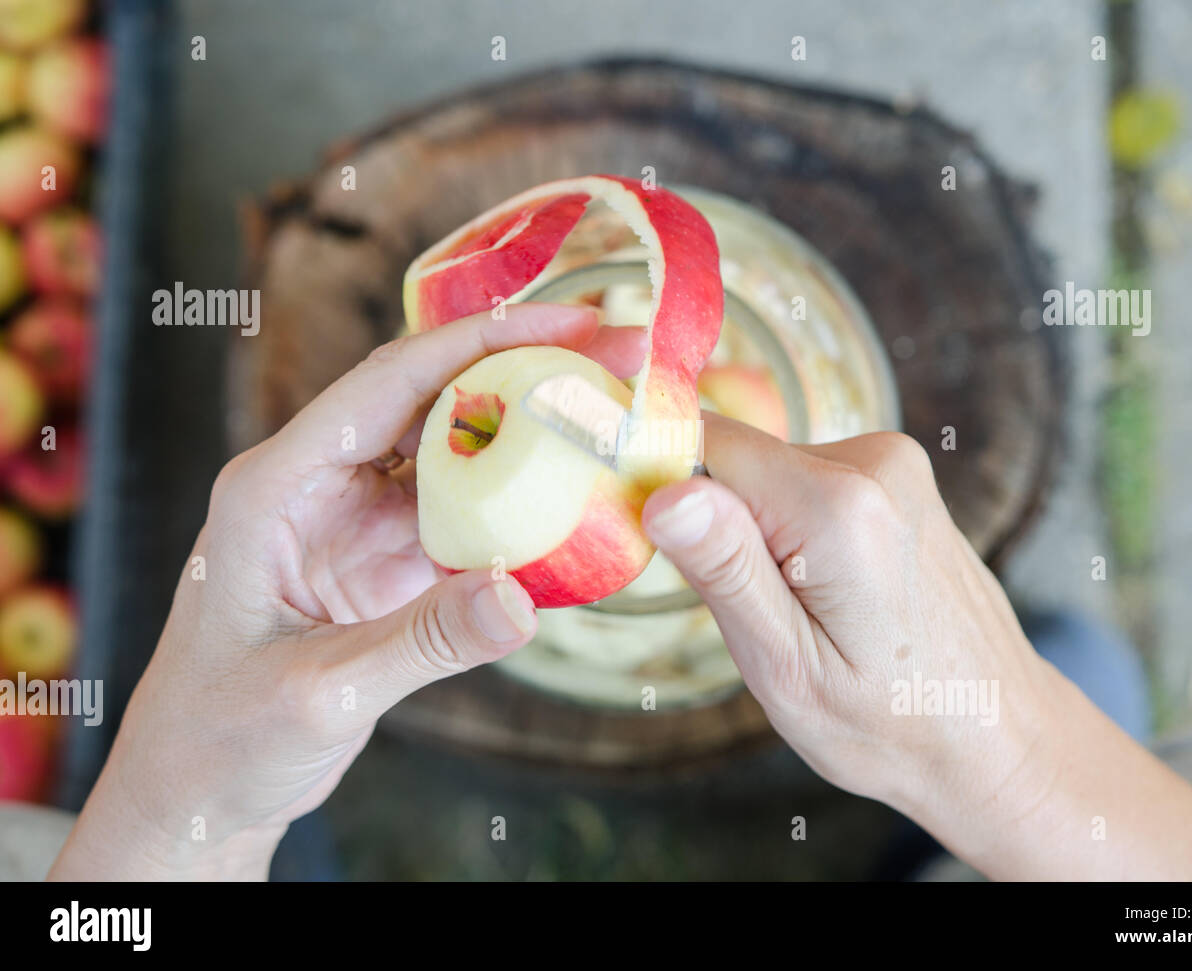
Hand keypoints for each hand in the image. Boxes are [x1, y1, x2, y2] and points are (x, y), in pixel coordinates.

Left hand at [50, 304, 641, 880]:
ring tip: (608, 412)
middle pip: (431, 399)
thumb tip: (523, 598)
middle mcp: (318, 485)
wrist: (198, 789)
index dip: (481, 344)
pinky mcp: (387, 563)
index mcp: (276, 485)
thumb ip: (420, 643)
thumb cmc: (220, 737)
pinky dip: (518, 503)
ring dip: (527, 431)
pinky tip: (574, 496)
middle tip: (615, 357)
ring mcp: (356, 521)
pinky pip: (464, 514)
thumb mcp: (319, 692)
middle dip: (523, 371)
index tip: (569, 325)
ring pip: (455, 450)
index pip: (388, 383)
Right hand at [643, 416, 1191, 879]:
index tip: (684, 565)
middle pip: (740, 460)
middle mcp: (874, 462)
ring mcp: (895, 462)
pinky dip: (800, 531)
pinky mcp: (900, 475)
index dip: (671, 495)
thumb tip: (665, 490)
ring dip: (765, 535)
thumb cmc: (888, 723)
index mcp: (838, 506)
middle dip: (725, 530)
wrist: (995, 734)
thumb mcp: (786, 667)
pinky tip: (837, 595)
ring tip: (812, 614)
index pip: (705, 444)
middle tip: (764, 617)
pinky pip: (810, 482)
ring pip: (772, 472)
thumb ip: (725, 569)